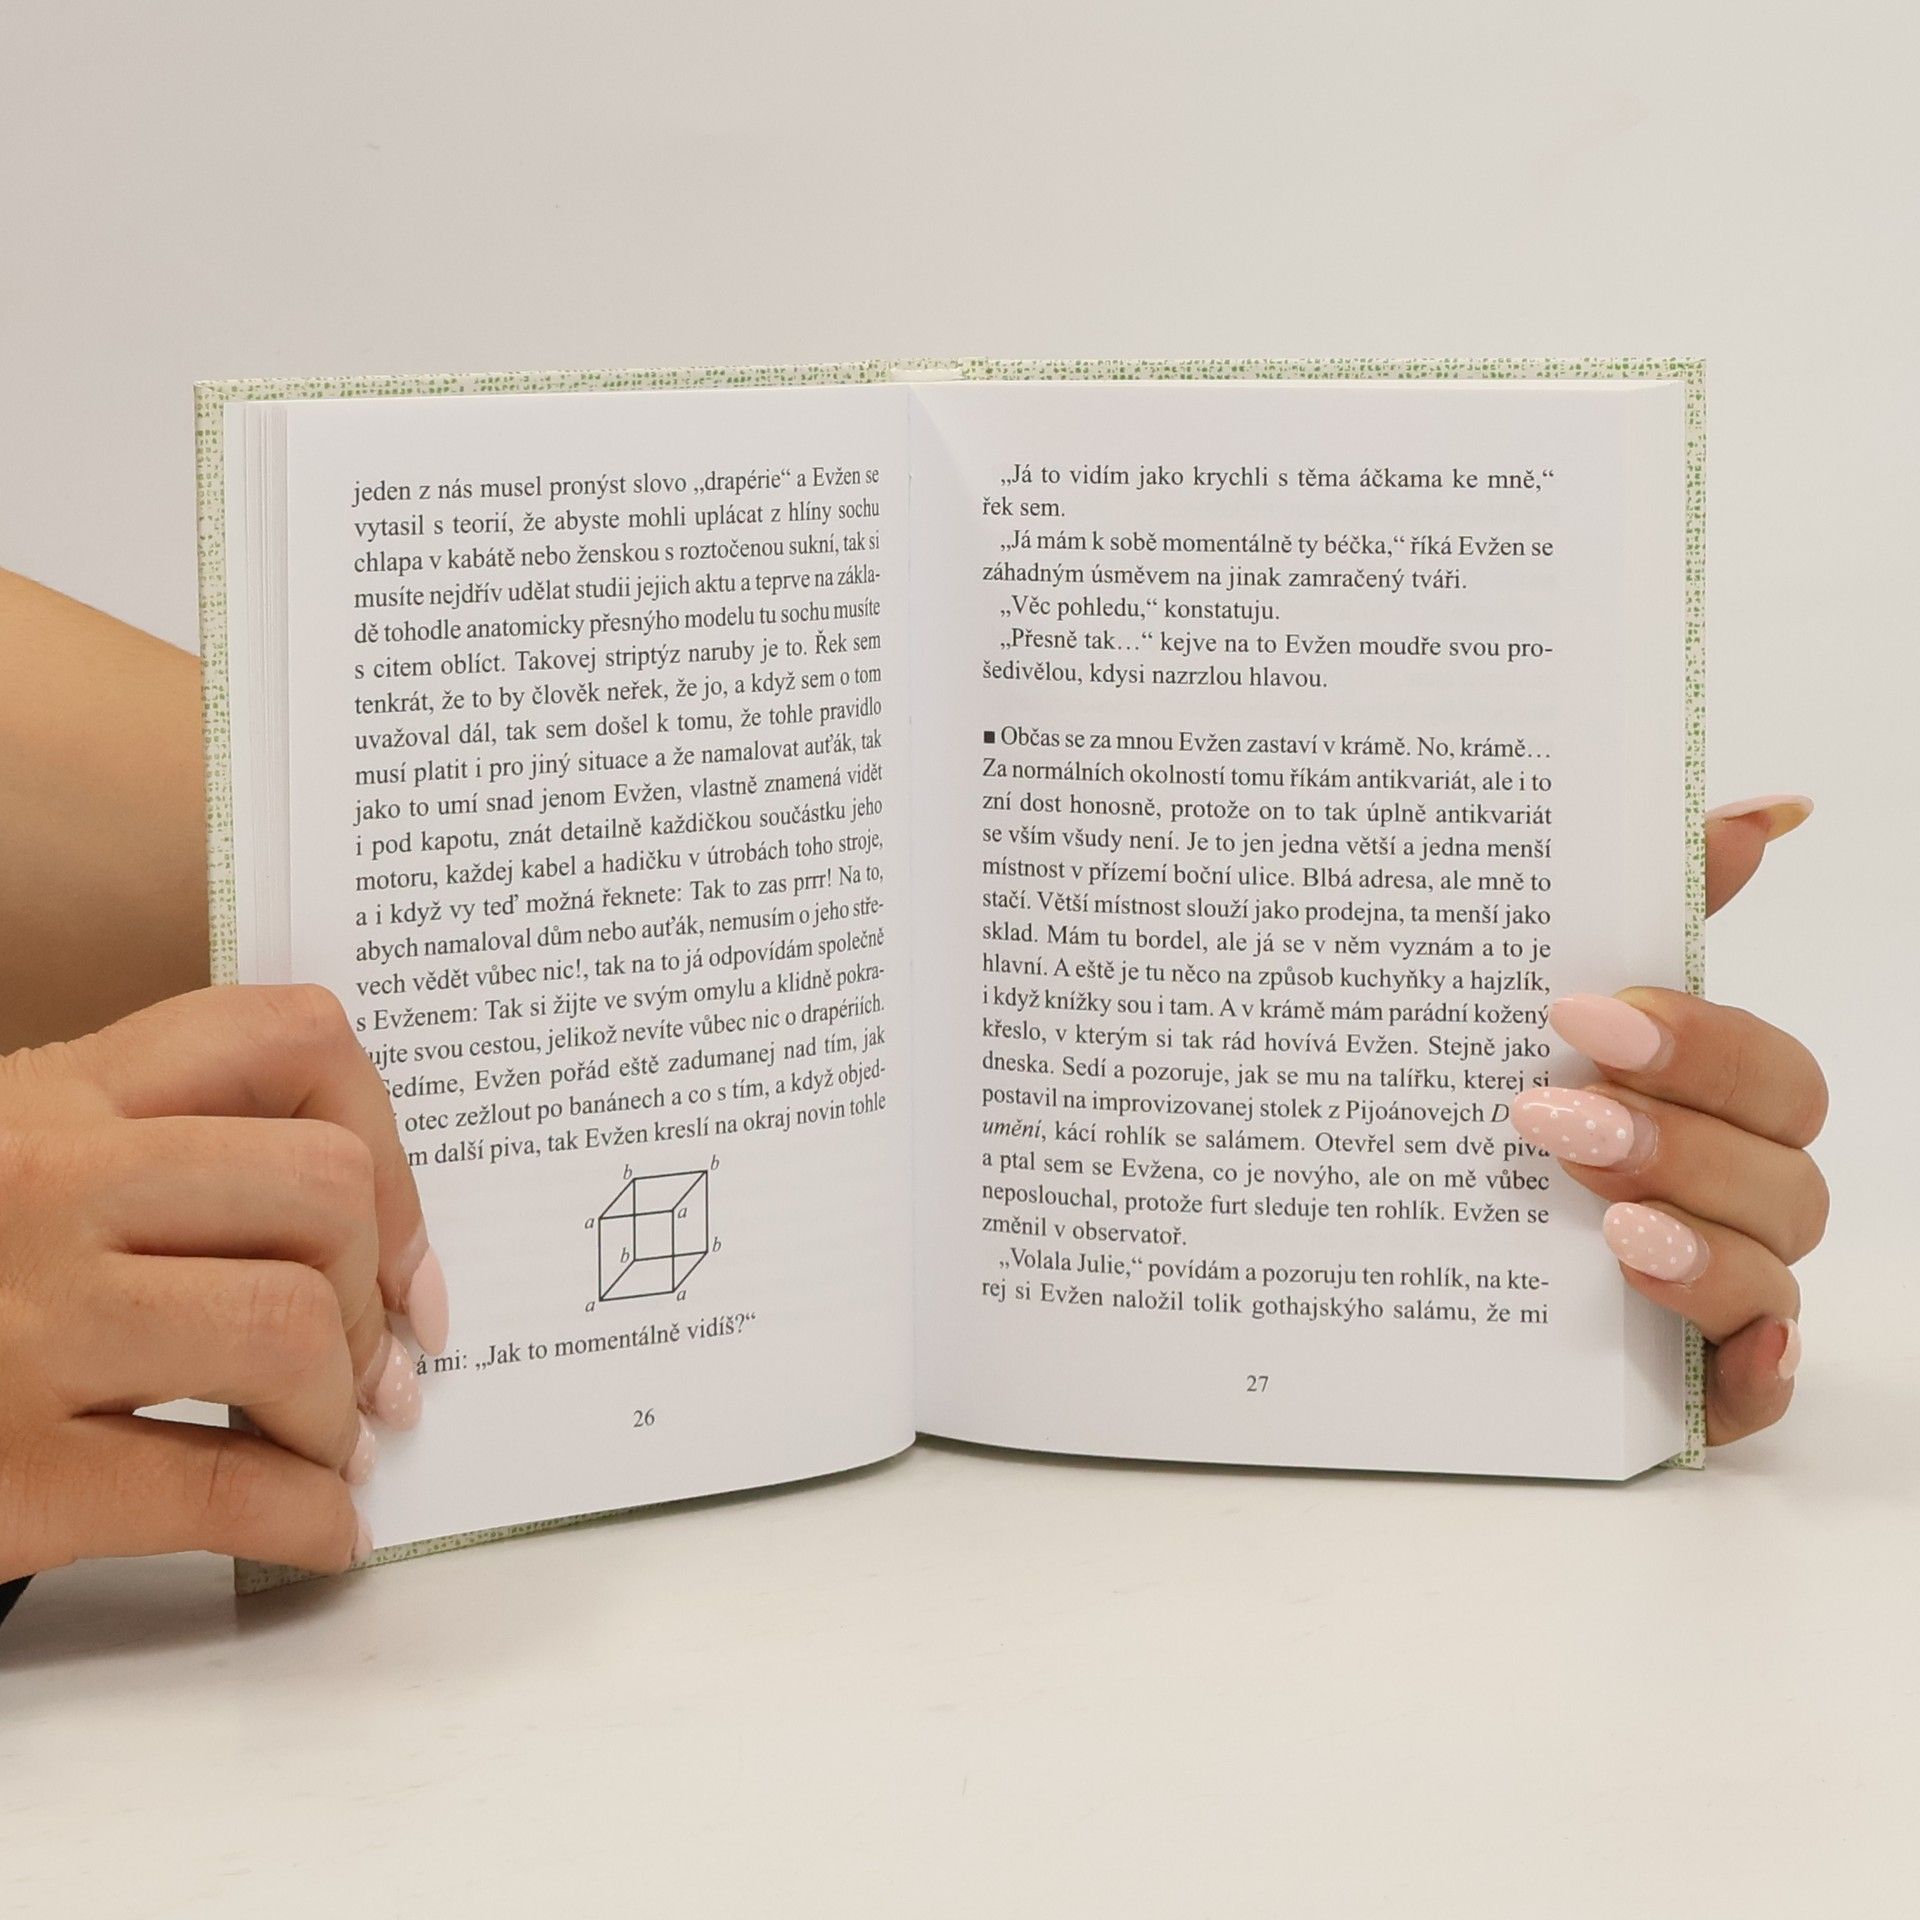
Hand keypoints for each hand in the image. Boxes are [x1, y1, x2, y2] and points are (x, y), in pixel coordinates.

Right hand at [0, 986, 449, 1578]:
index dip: (387, 1145)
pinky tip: (318, 1529)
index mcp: (52, 1093)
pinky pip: (221, 1487)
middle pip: (321, 1188)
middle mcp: (43, 1184)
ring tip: (321, 1441)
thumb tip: (363, 1244)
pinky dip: (306, 1518)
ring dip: (338, 1407)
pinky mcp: (5, 1471)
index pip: (286, 1040)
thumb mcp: (11, 1153)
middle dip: (375, 1290)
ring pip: (289, 1328)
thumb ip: (152, 1153)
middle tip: (371, 1360)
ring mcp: (23, 1325)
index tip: (398, 1244)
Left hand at [1510, 796, 1825, 1444]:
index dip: (1699, 1046)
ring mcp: (1707, 1293)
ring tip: (1605, 1224)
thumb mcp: (1535, 997)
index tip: (1580, 1018)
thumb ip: (1646, 910)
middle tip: (1553, 1119)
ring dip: (1703, 1245)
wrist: (1358, 1213)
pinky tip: (1728, 1352)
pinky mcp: (1679, 1384)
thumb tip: (1766, 811)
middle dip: (1679, 1141)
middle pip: (1782, 1173)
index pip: (1769, 1074)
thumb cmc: (1487, 1088)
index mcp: (1707, 1103)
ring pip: (1770, 1276)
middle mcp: (1724, 1195)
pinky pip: (1749, 1393)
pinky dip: (1752, 1373)